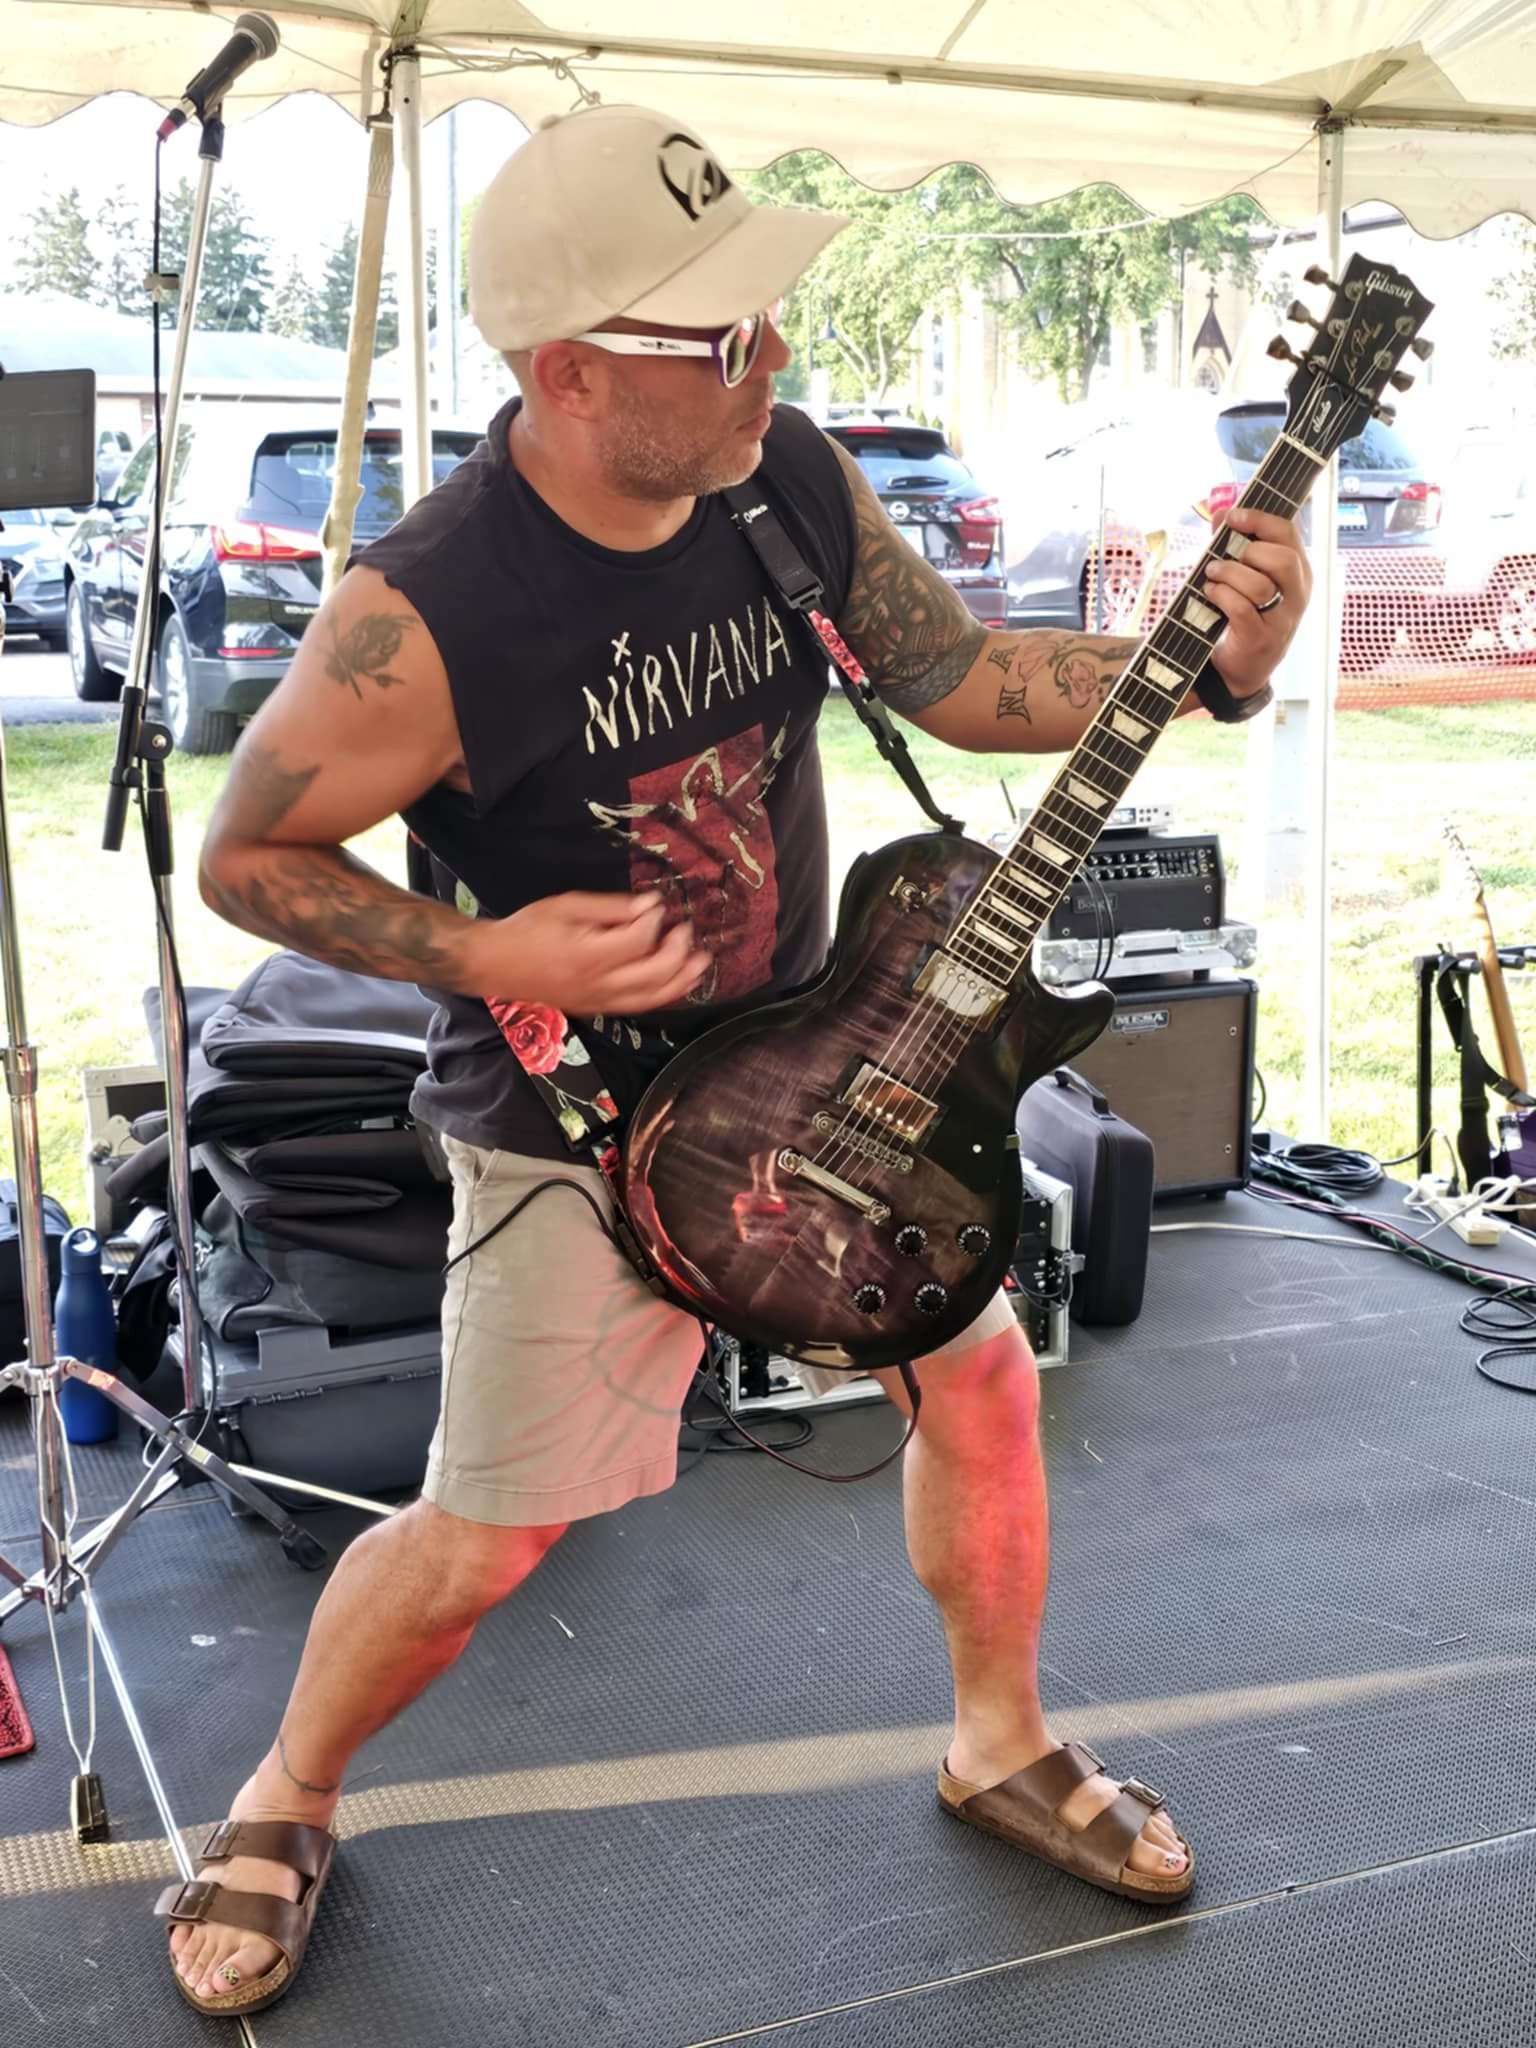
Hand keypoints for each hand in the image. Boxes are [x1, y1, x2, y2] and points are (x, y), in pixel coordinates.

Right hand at [469, 889, 709, 1014]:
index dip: (655, 921)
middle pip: (654, 974)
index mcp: (588, 954)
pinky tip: (677, 981)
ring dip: (681, 980)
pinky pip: (638, 1006)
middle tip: (686, 930)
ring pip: (652, 997)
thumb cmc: (528, 928)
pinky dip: (662, 994)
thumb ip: (611, 908)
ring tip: (701, 962)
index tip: (659, 905)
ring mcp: (598, 1001)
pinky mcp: (597, 1009)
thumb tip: (651, 905)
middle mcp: (597, 984)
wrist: (493, 965)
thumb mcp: (567, 905)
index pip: (639, 940)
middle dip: (678, 951)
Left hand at [1200, 506, 1310, 703]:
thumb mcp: (1246, 577)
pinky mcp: (1262, 638)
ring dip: (1229, 574)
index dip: (1259, 519)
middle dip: (1247, 551)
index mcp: (1298, 571)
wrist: (1243, 668)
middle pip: (1283, 559)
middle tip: (1222, 556)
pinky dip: (1222, 596)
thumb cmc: (1245, 614)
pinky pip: (1243, 610)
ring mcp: (1282, 618)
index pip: (1288, 533)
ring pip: (1260, 585)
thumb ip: (1235, 545)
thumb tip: (1220, 512)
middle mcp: (1297, 594)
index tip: (1232, 517)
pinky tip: (1211, 592)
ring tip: (1212, 573)